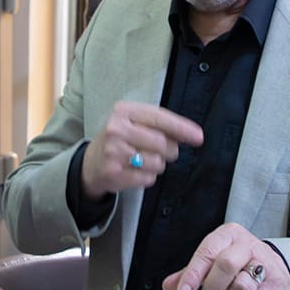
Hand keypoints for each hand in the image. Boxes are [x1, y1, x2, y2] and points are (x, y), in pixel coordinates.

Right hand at [79, 101, 204, 200]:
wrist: (91, 163)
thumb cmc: (120, 140)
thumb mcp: (135, 123)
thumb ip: (161, 125)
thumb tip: (192, 134)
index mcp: (124, 111)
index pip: (159, 117)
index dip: (181, 128)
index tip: (198, 137)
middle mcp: (116, 129)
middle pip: (162, 143)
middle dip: (169, 150)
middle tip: (160, 151)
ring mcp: (114, 152)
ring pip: (157, 163)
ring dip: (158, 165)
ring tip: (143, 161)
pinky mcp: (114, 172)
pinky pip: (148, 178)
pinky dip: (147, 177)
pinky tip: (135, 171)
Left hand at [162, 223, 289, 289]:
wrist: (275, 268)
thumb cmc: (240, 262)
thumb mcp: (215, 258)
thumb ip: (192, 272)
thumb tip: (169, 285)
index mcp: (229, 235)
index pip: (207, 252)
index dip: (193, 274)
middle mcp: (248, 246)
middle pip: (227, 265)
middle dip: (213, 286)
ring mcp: (265, 265)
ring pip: (241, 288)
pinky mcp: (276, 285)